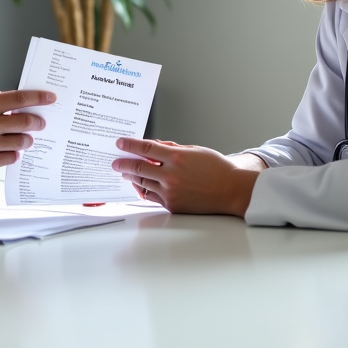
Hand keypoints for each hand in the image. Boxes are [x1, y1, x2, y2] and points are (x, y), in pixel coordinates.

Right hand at [0, 82, 53, 175]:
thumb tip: (3, 94)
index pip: (19, 98)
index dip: (39, 98)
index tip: (51, 98)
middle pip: (26, 122)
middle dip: (38, 122)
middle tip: (40, 122)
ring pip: (21, 142)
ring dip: (27, 139)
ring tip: (25, 137)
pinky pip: (11, 158)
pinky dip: (14, 153)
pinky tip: (11, 150)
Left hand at [112, 138, 259, 216]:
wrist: (232, 191)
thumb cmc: (217, 169)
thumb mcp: (195, 151)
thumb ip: (172, 149)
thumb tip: (154, 146)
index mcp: (177, 157)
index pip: (145, 148)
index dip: (129, 145)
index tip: (120, 143)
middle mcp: (171, 175)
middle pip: (138, 168)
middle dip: (123, 164)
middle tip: (115, 162)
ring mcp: (170, 192)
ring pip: (143, 183)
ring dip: (132, 177)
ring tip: (126, 173)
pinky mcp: (172, 205)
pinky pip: (152, 196)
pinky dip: (145, 190)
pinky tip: (141, 185)